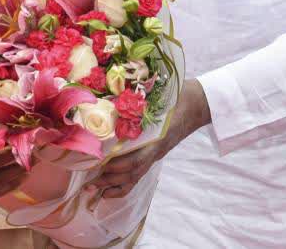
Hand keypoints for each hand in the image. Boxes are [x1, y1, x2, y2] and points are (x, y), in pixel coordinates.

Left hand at [87, 79, 211, 198]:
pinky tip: (110, 189)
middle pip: (132, 172)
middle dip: (108, 179)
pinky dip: (123, 184)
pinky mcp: (154, 154)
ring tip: (93, 188)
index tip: (97, 165)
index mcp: (156, 138)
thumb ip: (137, 103)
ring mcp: (155, 154)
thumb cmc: (178, 97)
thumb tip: (106, 99)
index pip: (136, 159)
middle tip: (87, 183)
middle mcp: (155, 150)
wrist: (197, 104)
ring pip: (134, 177)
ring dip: (113, 184)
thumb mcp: (158, 98)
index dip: (117, 165)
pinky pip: (139, 174)